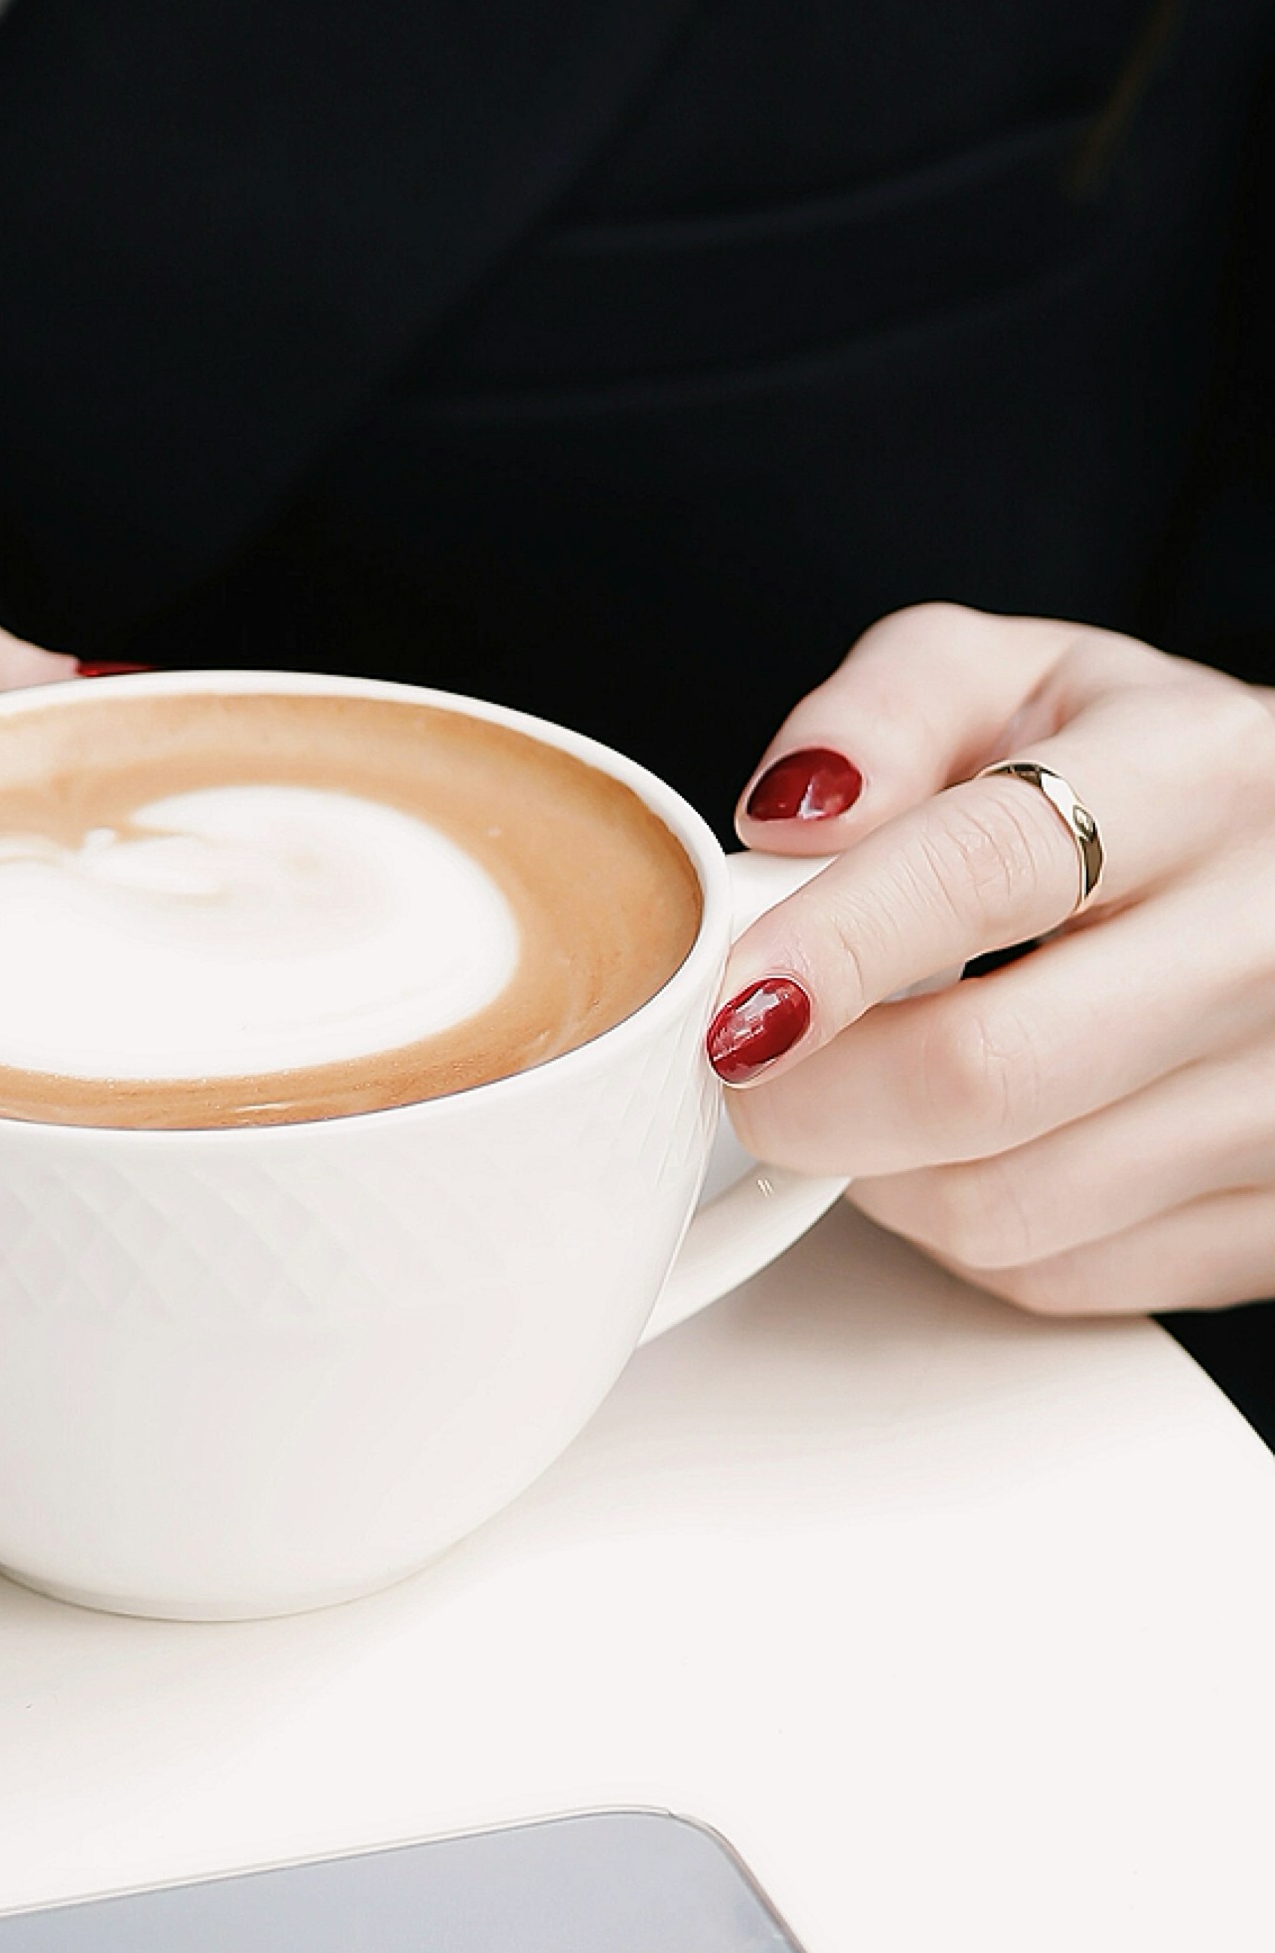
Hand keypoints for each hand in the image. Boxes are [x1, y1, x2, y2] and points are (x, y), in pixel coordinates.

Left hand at [710, 609, 1274, 1313]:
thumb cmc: (1146, 780)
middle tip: (745, 1054)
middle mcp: (1265, 940)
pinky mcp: (1271, 1224)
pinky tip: (975, 1139)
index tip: (732, 992)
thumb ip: (885, 712)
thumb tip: (789, 820)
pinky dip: (961, 1224)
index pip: (989, 869)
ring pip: (996, 1203)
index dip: (835, 943)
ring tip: (870, 1079)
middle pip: (980, 1074)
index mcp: (1202, 776)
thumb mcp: (1026, 680)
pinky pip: (1048, 1272)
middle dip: (807, 1090)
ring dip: (874, 1163)